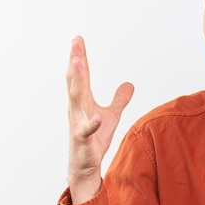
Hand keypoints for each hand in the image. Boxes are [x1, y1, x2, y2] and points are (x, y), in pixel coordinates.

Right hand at [66, 35, 133, 202]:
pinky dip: (92, 123)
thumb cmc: (95, 140)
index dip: (80, 57)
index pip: (82, 76)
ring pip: (75, 99)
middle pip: (75, 81)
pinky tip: (97, 116)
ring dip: (77, 81)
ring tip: (78, 64)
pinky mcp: (83, 140)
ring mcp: (78, 123)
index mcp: (83, 102)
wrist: (85, 165)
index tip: (78, 38)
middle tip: (74, 43)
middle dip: (75, 61)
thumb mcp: (111, 116)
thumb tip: (129, 84)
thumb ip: (119, 100)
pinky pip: (86, 130)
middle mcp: (77, 109)